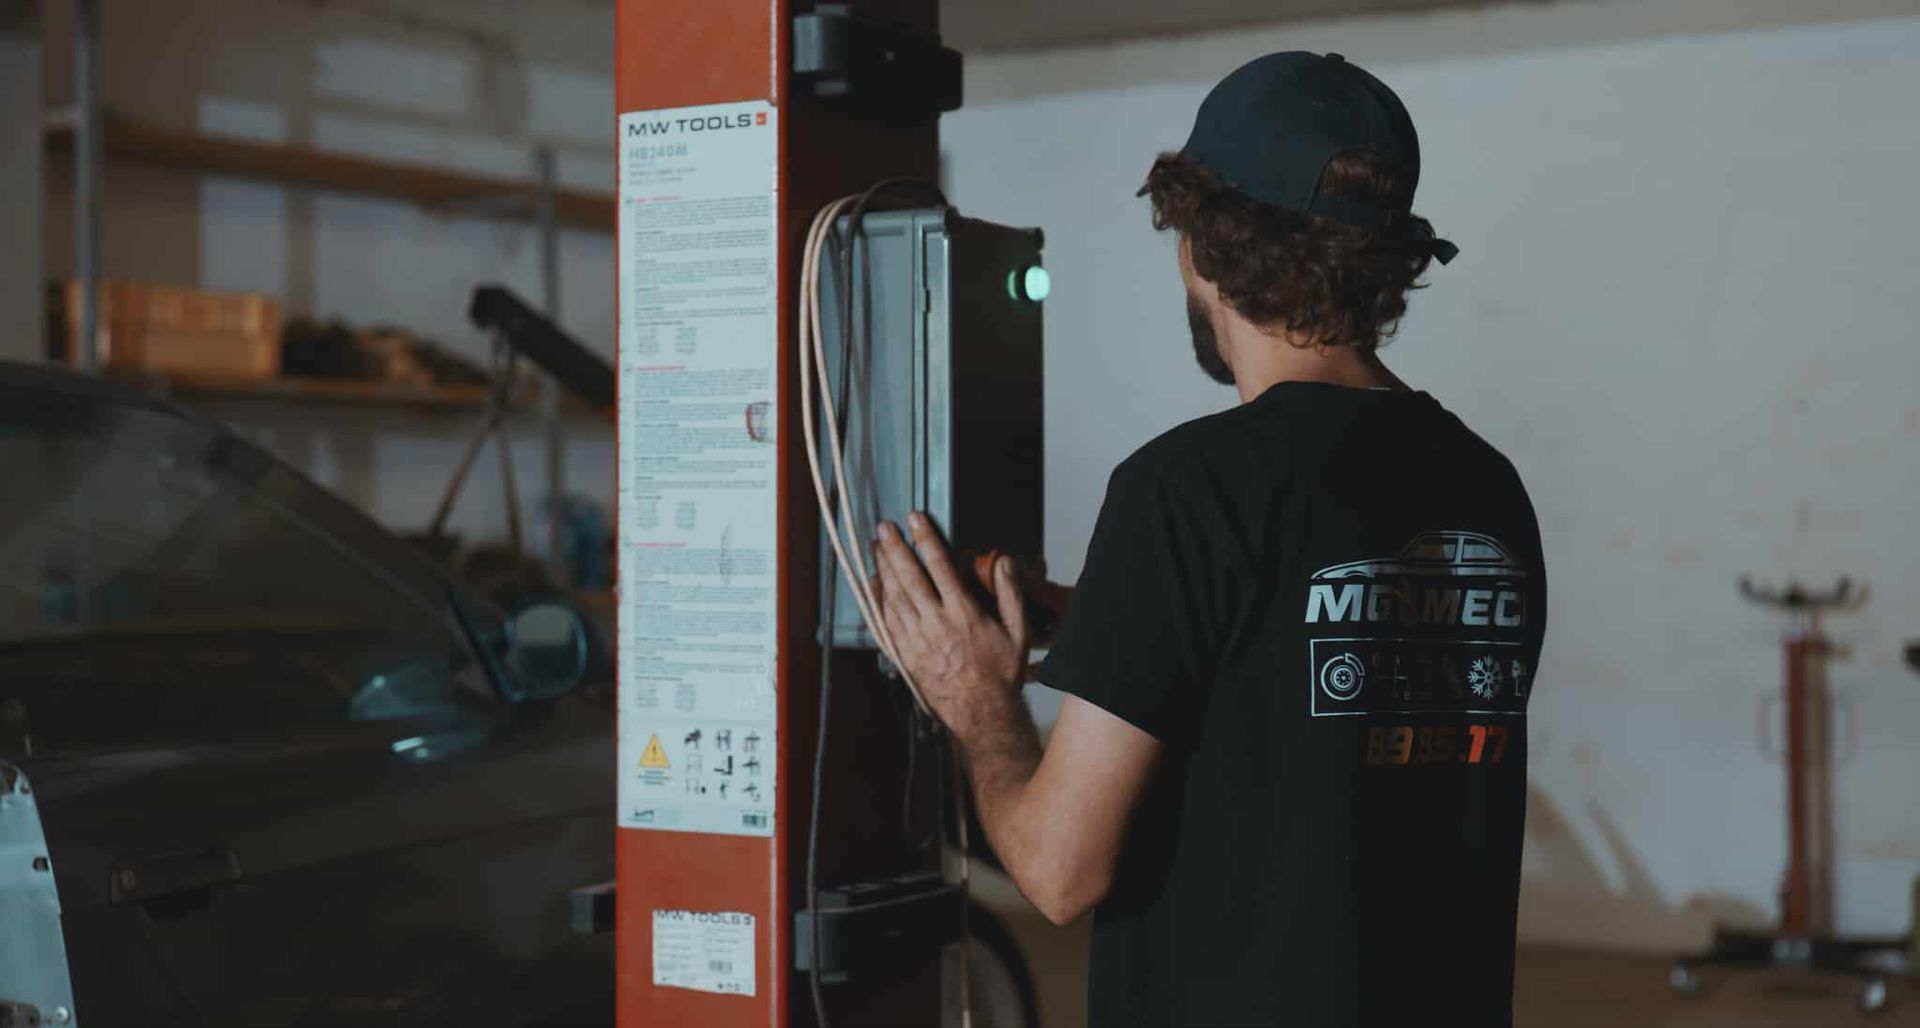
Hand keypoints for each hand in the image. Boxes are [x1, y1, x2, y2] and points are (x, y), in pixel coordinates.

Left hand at [872, 513, 1028, 737]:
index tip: (916, 520)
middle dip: (895, 549)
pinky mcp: (906, 655)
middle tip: (884, 528)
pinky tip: (874, 585)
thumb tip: (1004, 563)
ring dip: (884, 569)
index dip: (925, 538)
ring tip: (877, 548)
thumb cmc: (1000, 674)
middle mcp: (936, 623)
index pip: (939, 565)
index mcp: (963, 613)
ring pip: (894, 596)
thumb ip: (1011, 594)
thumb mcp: (1018, 633)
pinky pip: (887, 621)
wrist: (981, 714)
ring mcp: (918, 640)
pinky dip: (878, 600)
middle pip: (909, 577)